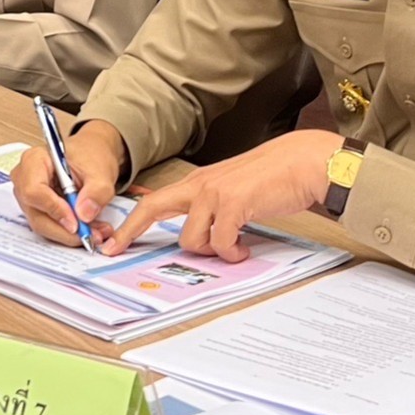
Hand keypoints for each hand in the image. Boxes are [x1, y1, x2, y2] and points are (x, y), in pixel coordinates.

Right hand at [13, 121, 128, 246]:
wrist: (91, 157)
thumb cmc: (90, 155)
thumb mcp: (100, 170)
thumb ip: (96, 191)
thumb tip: (84, 214)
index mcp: (34, 160)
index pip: (34, 191)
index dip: (54, 209)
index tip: (77, 222)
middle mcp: (24, 180)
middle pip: (36, 214)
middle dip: (65, 229)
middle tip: (91, 234)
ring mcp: (28, 197)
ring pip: (42, 225)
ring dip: (68, 233)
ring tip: (95, 231)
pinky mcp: (36, 209)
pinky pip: (48, 226)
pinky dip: (68, 232)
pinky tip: (86, 228)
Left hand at [95, 130, 341, 261]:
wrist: (303, 162)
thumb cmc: (273, 178)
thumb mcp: (232, 189)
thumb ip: (212, 208)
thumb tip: (201, 237)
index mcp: (197, 183)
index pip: (153, 202)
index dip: (129, 223)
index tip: (111, 241)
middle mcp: (199, 186)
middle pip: (151, 209)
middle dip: (130, 231)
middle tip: (116, 248)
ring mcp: (214, 194)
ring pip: (190, 238)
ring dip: (210, 251)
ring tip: (232, 247)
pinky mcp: (234, 204)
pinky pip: (220, 243)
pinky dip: (232, 252)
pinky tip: (243, 247)